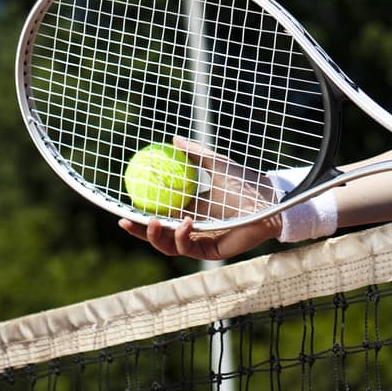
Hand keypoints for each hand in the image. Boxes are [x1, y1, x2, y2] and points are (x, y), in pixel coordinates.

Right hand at [118, 138, 282, 260]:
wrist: (267, 198)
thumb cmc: (245, 181)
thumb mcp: (215, 163)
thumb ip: (194, 153)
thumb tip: (173, 139)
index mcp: (191, 209)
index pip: (160, 217)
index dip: (140, 217)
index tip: (124, 210)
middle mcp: (194, 227)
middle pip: (159, 236)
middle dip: (140, 233)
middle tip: (126, 221)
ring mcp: (202, 240)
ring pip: (170, 246)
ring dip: (158, 236)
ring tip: (155, 221)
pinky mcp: (212, 251)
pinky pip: (189, 249)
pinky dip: (182, 237)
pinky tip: (185, 222)